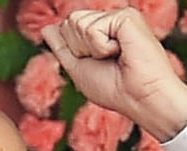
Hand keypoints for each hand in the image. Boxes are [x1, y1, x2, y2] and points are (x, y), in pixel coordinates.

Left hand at [42, 8, 186, 139]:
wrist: (139, 98)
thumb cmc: (114, 89)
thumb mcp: (78, 68)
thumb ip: (62, 47)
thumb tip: (47, 27)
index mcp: (101, 31)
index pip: (66, 28)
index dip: (74, 51)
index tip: (98, 65)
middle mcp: (110, 20)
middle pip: (69, 22)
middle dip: (79, 48)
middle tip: (106, 61)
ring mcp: (119, 17)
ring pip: (77, 22)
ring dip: (91, 49)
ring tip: (114, 57)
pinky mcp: (126, 16)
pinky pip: (92, 28)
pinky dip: (101, 47)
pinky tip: (122, 52)